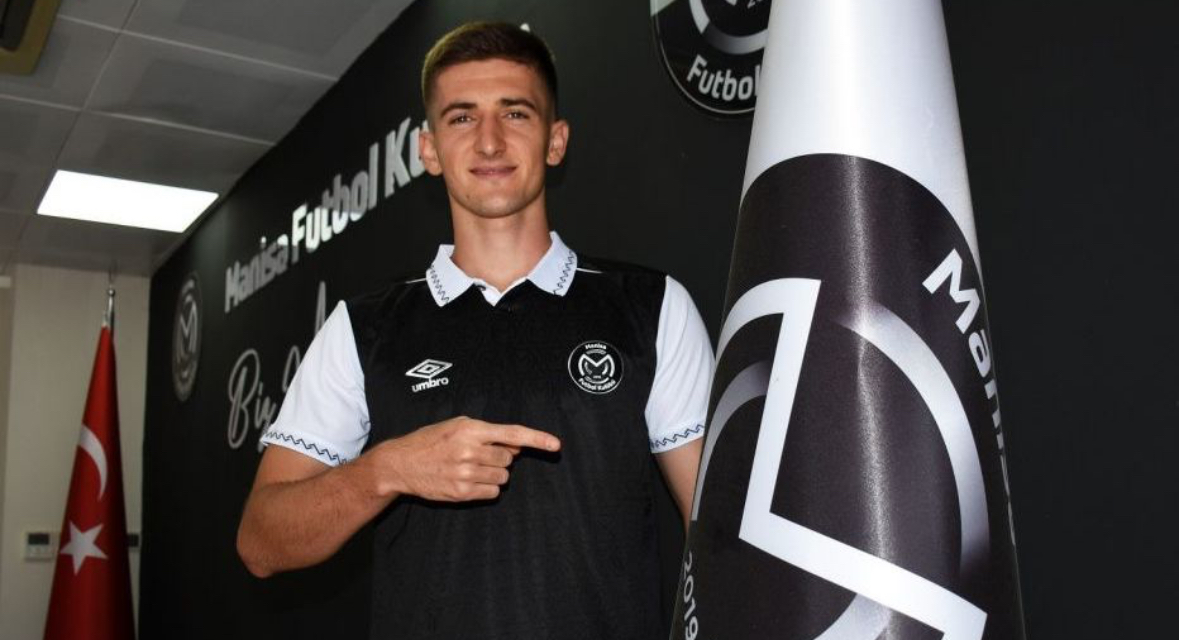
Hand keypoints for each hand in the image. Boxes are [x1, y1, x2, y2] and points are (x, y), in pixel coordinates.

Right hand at [373, 416, 559, 501]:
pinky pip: (492, 493)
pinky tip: (468, 481)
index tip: (555, 444)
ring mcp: (465, 473)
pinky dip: (486, 489)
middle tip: (478, 456)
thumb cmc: (430, 441)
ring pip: (502, 478)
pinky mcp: (461, 492)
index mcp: (470, 429)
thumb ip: (488, 435)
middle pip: (508, 459)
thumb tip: (516, 448)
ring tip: (470, 469)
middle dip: (499, 459)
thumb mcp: (457, 426)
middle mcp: (470, 450)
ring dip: (493, 474)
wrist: (401, 463)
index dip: (537, 439)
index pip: (512, 433)